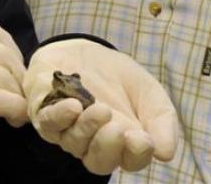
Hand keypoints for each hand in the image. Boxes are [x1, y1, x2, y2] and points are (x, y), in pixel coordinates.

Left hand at [24, 39, 178, 174]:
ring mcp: (67, 129)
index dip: (136, 154)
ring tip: (100, 110)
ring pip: (73, 142)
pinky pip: (48, 122)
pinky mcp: (43, 111)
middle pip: (98, 161)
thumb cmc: (120, 78)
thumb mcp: (148, 92)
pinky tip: (73, 107)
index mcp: (123, 144)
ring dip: (87, 128)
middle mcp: (93, 143)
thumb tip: (166, 153)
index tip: (143, 139)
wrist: (86, 50)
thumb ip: (161, 120)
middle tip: (118, 128)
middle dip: (108, 146)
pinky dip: (59, 117)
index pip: (130, 160)